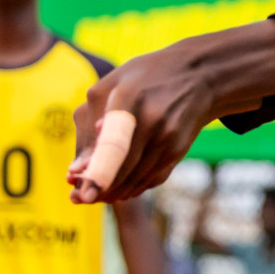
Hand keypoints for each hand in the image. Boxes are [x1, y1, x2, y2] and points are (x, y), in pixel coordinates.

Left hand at [69, 21, 274, 203]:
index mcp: (129, 97)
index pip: (114, 142)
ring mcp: (169, 137)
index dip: (99, 171)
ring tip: (94, 194)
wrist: (198, 75)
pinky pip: (151, 178)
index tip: (85, 194)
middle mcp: (153, 120)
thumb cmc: (143, 79)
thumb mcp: (110, 86)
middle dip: (99, 188)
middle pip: (123, 168)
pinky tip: (119, 188)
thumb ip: (88, 123)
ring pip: (136, 178)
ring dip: (113, 192)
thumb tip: (77, 170)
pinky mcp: (178, 149)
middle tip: (79, 198)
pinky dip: (132, 187)